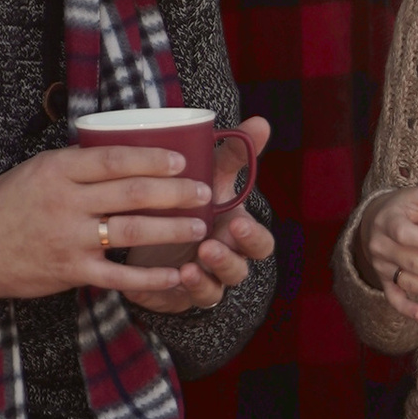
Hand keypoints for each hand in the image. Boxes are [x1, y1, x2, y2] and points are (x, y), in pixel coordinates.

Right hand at [0, 121, 268, 314]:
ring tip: (199, 226)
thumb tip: (128, 152)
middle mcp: (66, 202)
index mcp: (58, 170)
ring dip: (171, 230)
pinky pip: (118, 275)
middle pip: (131, 194)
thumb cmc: (9, 204)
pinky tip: (174, 274)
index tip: (183, 159)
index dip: (152, 158)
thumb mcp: (38, 170)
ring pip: (131, 231)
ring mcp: (70, 239)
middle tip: (205, 192)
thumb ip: (78, 164)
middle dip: (175, 193)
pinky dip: (149, 278)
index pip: (114, 159)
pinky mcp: (71, 271)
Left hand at [145, 114, 274, 316]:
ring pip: (218, 285)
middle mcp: (228, 259)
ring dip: (206, 273)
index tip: (237, 224)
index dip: (253, 238)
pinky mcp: (182, 293)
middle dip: (230, 257)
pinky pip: (188, 296)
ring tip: (192, 261)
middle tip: (212, 243)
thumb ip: (235, 155)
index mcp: (238, 233)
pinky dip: (184, 287)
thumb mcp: (212, 178)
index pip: (260, 243)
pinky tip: (175, 274)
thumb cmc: (192, 205)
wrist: (155, 238)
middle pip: (242, 267)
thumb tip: (262, 122)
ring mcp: (206, 279)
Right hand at [361, 186, 417, 312]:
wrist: (371, 222)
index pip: (405, 234)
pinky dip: (404, 307)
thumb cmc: (401, 208)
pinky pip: (392, 297)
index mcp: (388, 222)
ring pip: (409, 281)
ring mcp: (382, 266)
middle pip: (413, 262)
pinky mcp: (384, 280)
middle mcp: (382, 246)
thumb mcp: (416, 196)